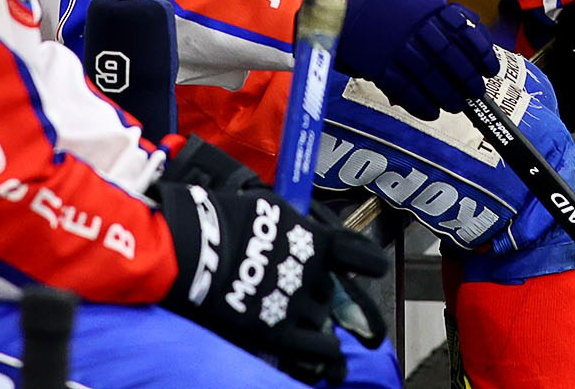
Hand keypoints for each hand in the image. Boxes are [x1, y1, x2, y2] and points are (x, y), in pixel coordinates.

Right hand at [153, 136, 389, 380]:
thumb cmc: (224, 218)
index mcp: (314, 239)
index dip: (369, 264)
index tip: (376, 270)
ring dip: (329, 335)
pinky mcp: (277, 330)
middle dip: (339, 308)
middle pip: (334, 294)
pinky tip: (329, 364)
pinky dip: (324, 355)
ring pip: (324, 323)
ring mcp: (296, 301)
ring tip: (337, 358)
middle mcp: (312, 272)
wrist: (198, 244)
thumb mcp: (267, 208)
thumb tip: (300, 226)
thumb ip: (290, 225)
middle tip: (355, 326)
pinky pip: (313, 348)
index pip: (357, 254)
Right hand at [335, 0, 500, 117]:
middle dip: (467, 79)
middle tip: (475, 92)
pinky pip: (404, 89)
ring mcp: (397, 48)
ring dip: (446, 95)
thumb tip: (481, 44)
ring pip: (429, 76)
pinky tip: (432, 112)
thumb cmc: (397, 13)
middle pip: (449, 56)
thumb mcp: (425, 6)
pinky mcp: (380, 66)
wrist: (353, 12)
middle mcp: (416, 28)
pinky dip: (421, 105)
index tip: (490, 69)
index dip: (481, 53)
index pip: (465, 31)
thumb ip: (452, 21)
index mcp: (431, 10)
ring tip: (456, 105)